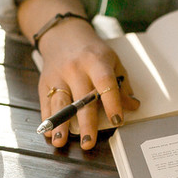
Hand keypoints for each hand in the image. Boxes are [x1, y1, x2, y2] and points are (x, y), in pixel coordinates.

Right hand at [20, 0, 138, 149]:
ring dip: (60, 124)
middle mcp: (75, 69)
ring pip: (59, 103)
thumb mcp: (112, 61)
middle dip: (85, 123)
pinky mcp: (45, 82)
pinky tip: (49, 133)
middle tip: (89, 142)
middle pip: (82, 99)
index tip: (118, 121)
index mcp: (96, 62)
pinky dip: (47, 119)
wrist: (63, 35)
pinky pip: (45, 103)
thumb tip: (132, 106)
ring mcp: (58, 76)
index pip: (105, 84)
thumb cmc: (92, 52)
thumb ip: (122, 84)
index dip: (112, 103)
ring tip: (61, 141)